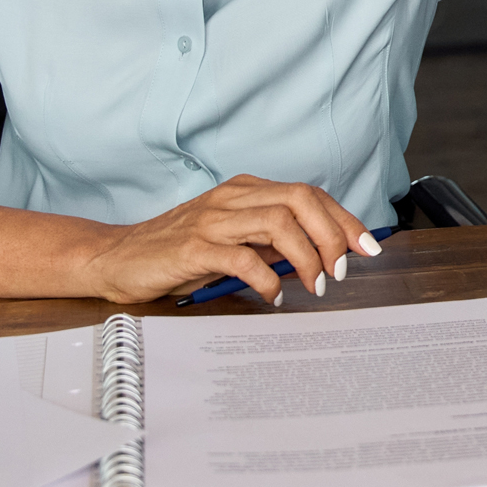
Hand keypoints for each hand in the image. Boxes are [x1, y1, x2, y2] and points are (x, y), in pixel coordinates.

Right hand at [81, 173, 376, 304]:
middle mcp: (233, 197)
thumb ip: (271, 241)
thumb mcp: (233, 240)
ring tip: (317, 285)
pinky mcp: (194, 247)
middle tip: (343, 270)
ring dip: (308, 256)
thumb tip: (322, 253)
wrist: (118, 257)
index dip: (344, 219)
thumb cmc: (179, 252)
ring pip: (279, 222)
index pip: (309, 194)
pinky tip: (274, 296)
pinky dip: (268, 279)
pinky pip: (243, 257)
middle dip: (333, 234)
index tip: (368, 245)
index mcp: (246, 190)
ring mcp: (213, 219)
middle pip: (301, 200)